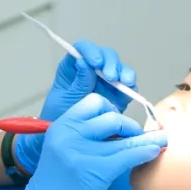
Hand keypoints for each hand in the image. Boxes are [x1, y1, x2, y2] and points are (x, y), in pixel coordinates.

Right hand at [0, 94, 165, 189]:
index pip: (94, 102)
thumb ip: (85, 135)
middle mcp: (69, 134)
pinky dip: (145, 151)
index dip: (112, 111)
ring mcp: (81, 151)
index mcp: (62, 125)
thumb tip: (123, 127)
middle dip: (130, 125)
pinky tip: (153, 152)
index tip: (120, 125)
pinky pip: (128, 154)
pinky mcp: (95, 170)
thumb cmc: (57, 183)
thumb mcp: (64, 149)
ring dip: (145, 138)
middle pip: (111, 115)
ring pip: (124, 134)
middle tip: (138, 137)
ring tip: (160, 141)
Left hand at [15, 40, 137, 173]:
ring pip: (119, 69)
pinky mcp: (118, 94)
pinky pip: (128, 86)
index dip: (90, 51)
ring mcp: (107, 82)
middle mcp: (92, 71)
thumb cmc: (59, 118)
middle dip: (110, 63)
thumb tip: (84, 63)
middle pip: (105, 56)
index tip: (94, 62)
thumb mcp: (64, 100)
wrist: (66, 140)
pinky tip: (130, 89)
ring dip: (123, 72)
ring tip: (124, 82)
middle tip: (110, 76)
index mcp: (74, 67)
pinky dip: (131, 86)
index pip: (82, 49)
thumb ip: (77, 83)